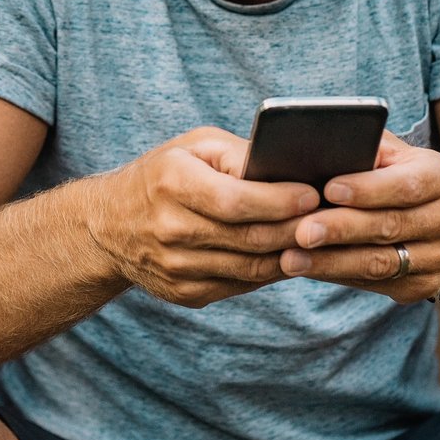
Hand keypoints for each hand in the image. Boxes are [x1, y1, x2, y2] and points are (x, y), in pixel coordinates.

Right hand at [87, 127, 320, 308]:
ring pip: (251, 268)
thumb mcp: (192, 147)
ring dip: (291, 256)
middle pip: (250, 238)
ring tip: (318, 240)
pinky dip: (270, 273)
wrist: (108, 226)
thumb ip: (237, 154)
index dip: (280, 201)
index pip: (236, 201)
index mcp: (172, 184)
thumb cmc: (162, 175)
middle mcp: (170, 229)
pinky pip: (240, 286)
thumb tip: (286, 167)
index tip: (313, 194)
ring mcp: (176, 267)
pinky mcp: (184, 293)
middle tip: (331, 219)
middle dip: (296, 230)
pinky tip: (288, 257)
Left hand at [278, 133, 439, 302]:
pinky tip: (309, 269)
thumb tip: (317, 148)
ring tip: (292, 258)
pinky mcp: (424, 285)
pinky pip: (377, 284)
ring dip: (332, 262)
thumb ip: (363, 147)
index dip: (366, 189)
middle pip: (389, 226)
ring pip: (381, 263)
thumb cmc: (395, 173)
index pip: (405, 184)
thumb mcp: (389, 152)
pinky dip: (338, 276)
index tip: (327, 189)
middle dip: (341, 230)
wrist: (438, 218)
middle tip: (300, 231)